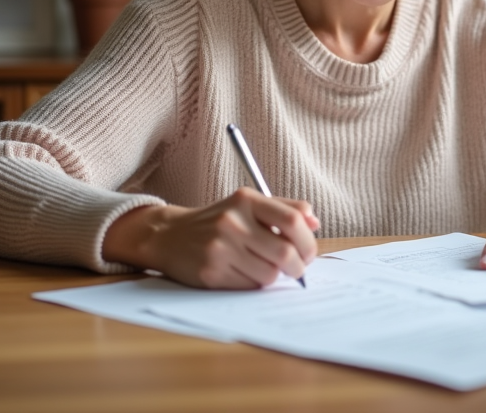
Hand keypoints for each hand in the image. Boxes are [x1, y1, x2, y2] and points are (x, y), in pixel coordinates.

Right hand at [103, 188, 319, 288]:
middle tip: (297, 269)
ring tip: (266, 268)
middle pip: (285, 252)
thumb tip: (315, 222)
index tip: (309, 252)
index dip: (308, 241)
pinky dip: (255, 284)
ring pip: (269, 274)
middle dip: (298, 266)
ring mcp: (220, 248)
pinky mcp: (211, 272)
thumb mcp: (249, 205)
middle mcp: (233, 222)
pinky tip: (246, 273)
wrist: (170, 236)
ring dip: (275, 276)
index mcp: (246, 201)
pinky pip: (249, 286)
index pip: (292, 221)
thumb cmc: (218, 221)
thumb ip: (285, 209)